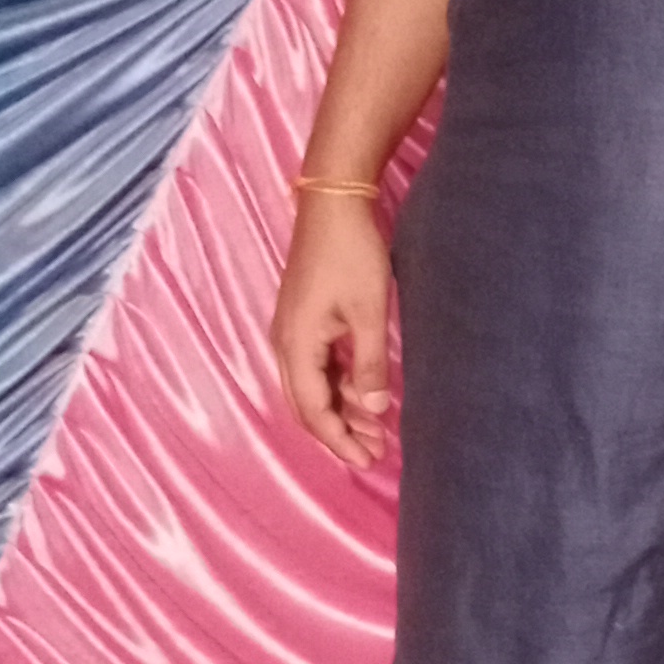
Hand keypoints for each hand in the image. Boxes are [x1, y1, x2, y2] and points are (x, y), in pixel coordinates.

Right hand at [271, 195, 394, 467]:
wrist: (332, 203)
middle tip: (375, 452)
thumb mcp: (368, 312)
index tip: (367, 460)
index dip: (340, 440)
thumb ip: (369, 364)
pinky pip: (317, 365)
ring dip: (342, 408)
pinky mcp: (303, 319)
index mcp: (297, 345)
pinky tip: (365, 392)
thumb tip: (373, 409)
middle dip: (339, 432)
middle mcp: (286, 343)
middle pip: (307, 405)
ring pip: (313, 386)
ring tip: (377, 427)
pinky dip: (339, 383)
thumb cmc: (351, 253)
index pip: (314, 411)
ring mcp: (292, 331)